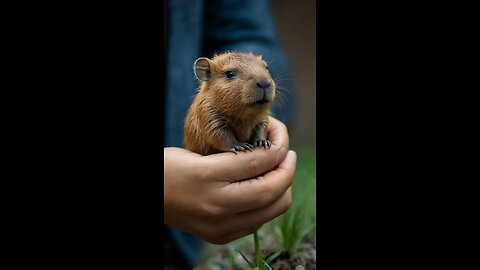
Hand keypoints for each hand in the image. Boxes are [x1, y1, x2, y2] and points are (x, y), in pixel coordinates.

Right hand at [164, 116, 296, 243]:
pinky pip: (256, 223)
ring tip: (279, 171)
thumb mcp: (200, 154)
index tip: (281, 140)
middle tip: (287, 154)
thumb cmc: (170, 168)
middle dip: (287, 170)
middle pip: (270, 191)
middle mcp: (215, 205)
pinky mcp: (219, 236)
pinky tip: (263, 190)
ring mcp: (218, 225)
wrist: (149, 195)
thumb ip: (236, 157)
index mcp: (208, 176)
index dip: (277, 148)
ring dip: (283, 189)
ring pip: (270, 210)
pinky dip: (268, 205)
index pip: (257, 163)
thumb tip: (272, 154)